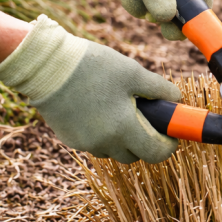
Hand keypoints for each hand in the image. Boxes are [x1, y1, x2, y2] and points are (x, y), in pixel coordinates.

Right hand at [0, 15, 180, 163]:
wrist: (45, 65)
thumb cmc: (92, 66)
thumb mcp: (133, 73)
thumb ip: (160, 89)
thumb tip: (176, 99)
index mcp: (124, 130)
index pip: (156, 154)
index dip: (168, 145)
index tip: (170, 131)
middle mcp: (104, 143)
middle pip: (135, 156)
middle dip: (146, 142)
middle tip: (148, 119)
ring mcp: (84, 143)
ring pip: (113, 151)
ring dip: (123, 139)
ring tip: (121, 110)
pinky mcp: (68, 138)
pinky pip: (95, 144)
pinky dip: (104, 134)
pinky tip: (100, 110)